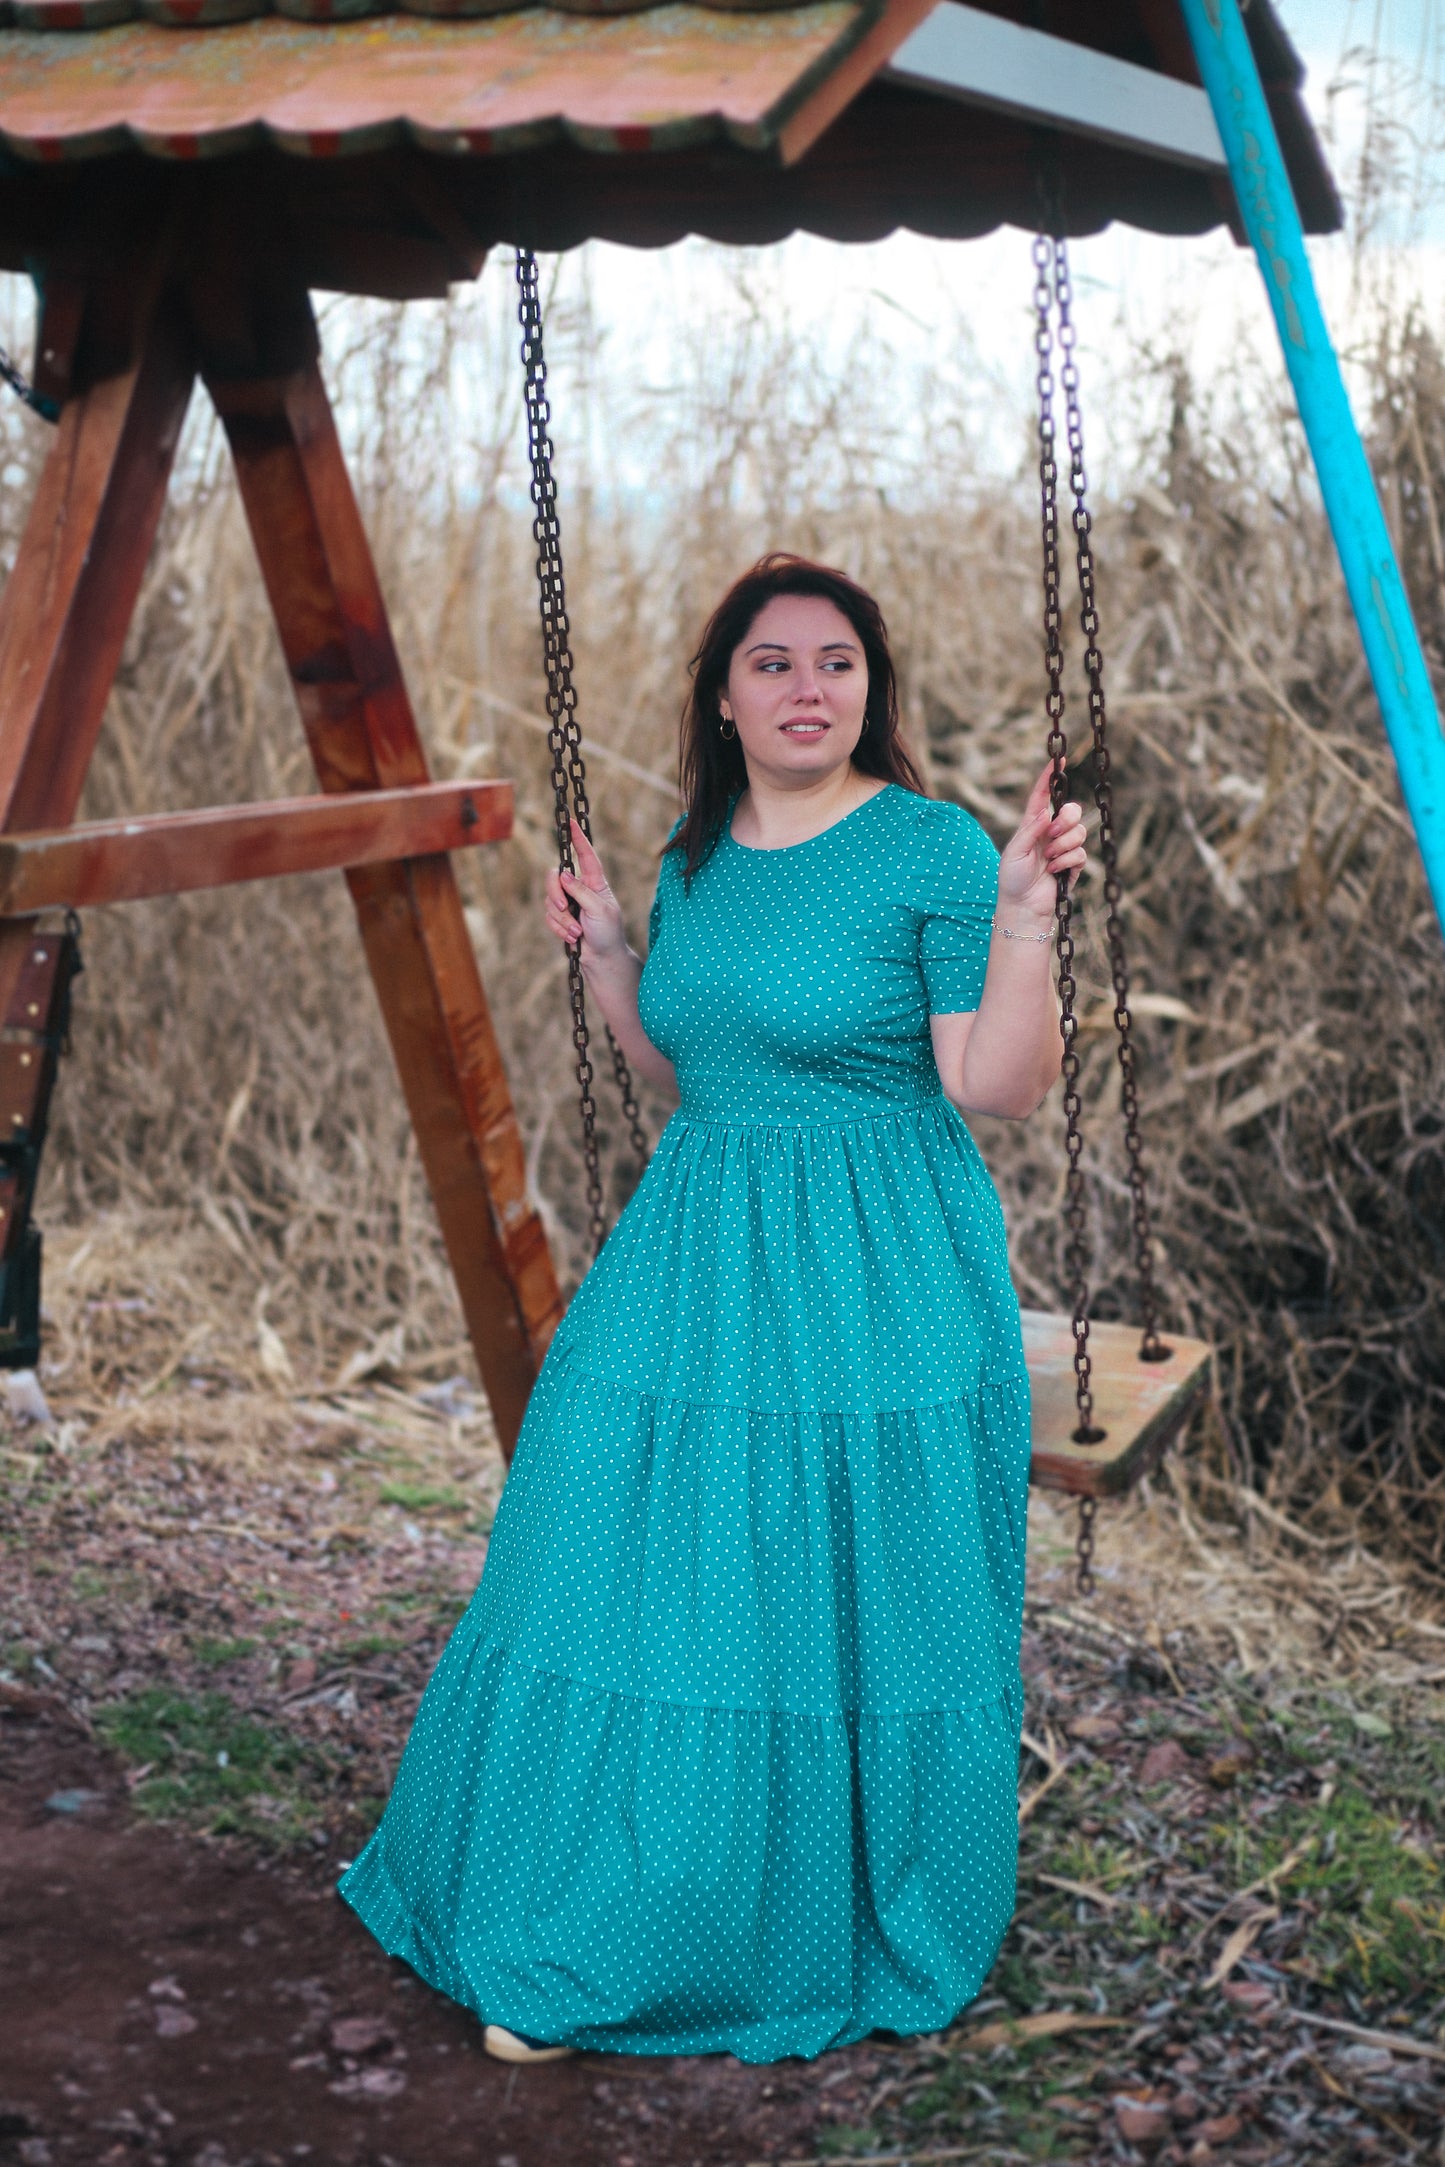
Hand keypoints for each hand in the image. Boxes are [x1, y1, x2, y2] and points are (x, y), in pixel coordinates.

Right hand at [543, 825, 629, 972]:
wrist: (602, 959)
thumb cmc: (608, 932)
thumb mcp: (600, 909)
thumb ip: (581, 891)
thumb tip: (563, 876)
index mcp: (595, 882)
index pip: (585, 856)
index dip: (578, 839)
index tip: (571, 822)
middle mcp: (579, 889)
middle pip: (555, 877)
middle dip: (556, 894)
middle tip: (565, 908)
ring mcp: (568, 903)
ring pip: (550, 900)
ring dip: (562, 919)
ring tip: (578, 932)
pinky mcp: (560, 918)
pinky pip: (548, 917)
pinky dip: (559, 929)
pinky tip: (573, 938)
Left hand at [996, 763, 1088, 922]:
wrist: (1023, 906)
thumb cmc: (1012, 878)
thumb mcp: (1015, 850)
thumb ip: (1031, 829)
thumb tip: (1047, 811)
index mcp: (1032, 824)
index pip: (1042, 795)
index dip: (1049, 777)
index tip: (1058, 759)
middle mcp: (1049, 832)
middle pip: (1072, 810)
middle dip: (1066, 819)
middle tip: (1052, 834)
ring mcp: (1062, 847)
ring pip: (1079, 831)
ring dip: (1063, 846)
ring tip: (1049, 860)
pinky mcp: (1072, 863)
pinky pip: (1080, 853)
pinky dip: (1067, 862)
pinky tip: (1055, 872)